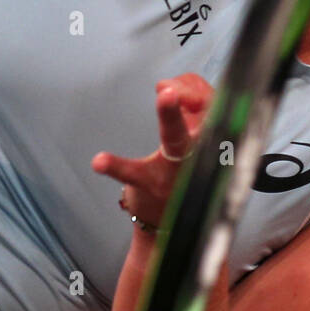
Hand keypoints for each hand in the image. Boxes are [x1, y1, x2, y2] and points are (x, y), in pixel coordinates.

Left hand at [92, 73, 215, 228]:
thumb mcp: (190, 136)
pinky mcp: (152, 185)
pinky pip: (134, 172)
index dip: (196, 90)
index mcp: (209, 136)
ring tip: (165, 96)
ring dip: (171, 117)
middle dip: (199, 98)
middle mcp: (201, 151)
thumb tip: (165, 87)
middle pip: (206, 117)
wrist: (172, 224)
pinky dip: (116, 166)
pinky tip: (99, 161)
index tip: (173, 88)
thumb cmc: (181, 169)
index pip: (210, 101)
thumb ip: (184, 103)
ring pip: (177, 139)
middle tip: (180, 86)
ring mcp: (178, 169)